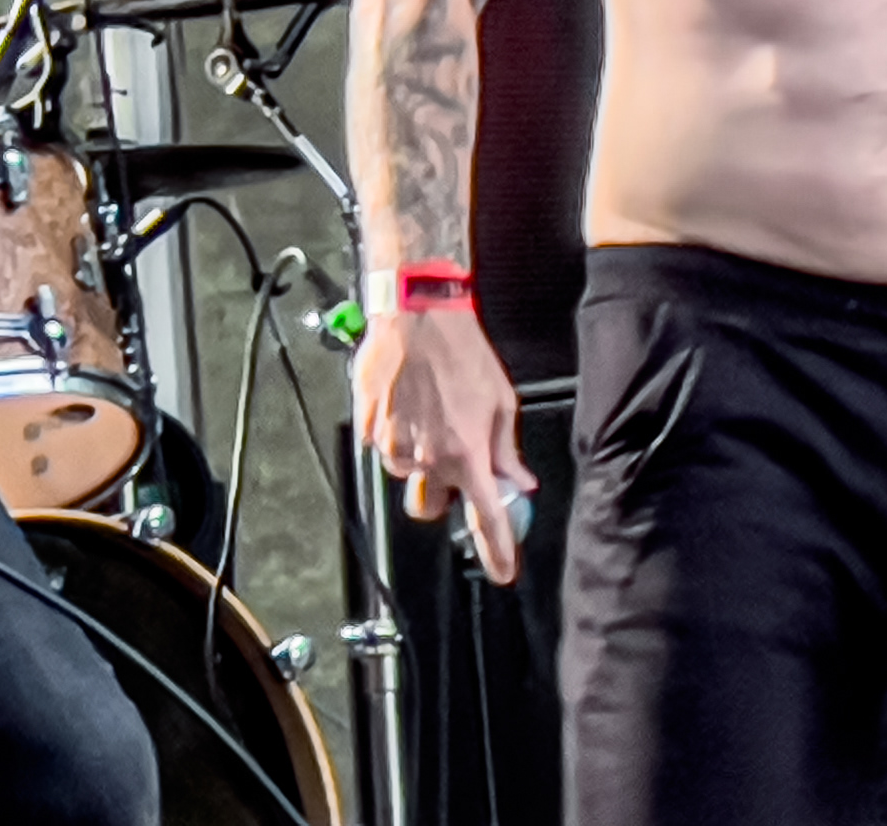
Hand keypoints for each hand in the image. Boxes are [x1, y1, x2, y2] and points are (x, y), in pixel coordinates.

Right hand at [356, 303, 535, 582]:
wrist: (418, 313)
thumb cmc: (462, 350)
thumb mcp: (501, 400)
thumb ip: (507, 448)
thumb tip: (516, 479)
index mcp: (467, 454)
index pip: (485, 518)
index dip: (497, 550)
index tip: (503, 572)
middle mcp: (428, 458)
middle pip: (431, 507)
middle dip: (443, 492)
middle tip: (452, 460)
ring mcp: (394, 444)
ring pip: (406, 475)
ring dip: (418, 458)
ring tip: (427, 412)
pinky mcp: (369, 427)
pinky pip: (382, 447)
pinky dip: (394, 434)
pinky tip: (406, 402)